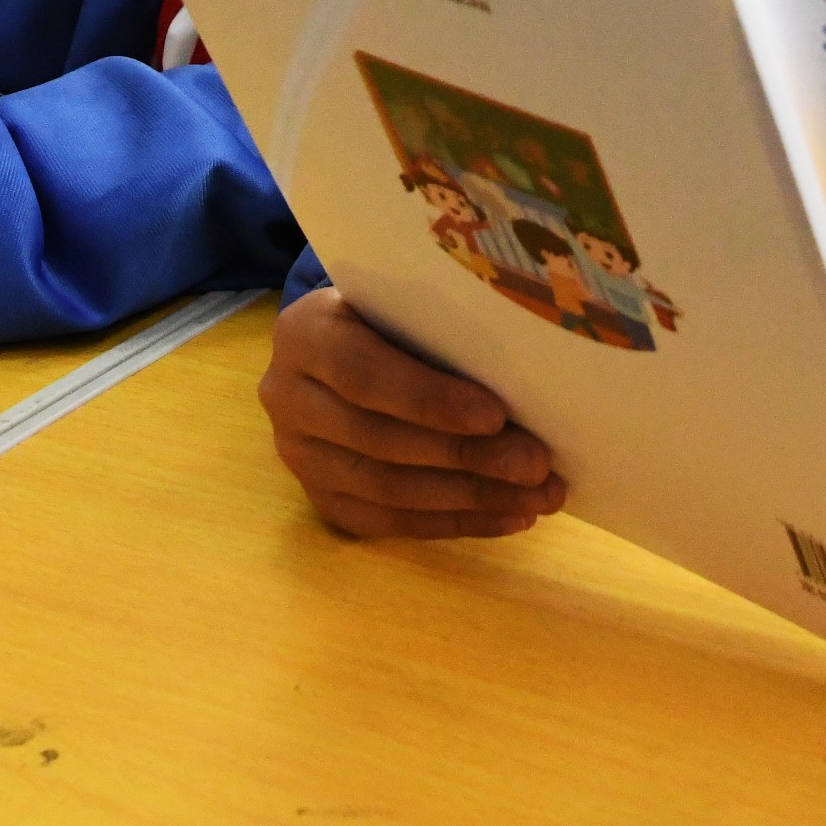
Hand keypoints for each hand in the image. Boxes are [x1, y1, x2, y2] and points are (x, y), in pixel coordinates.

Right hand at [260, 286, 565, 538]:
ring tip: (538, 496)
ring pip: (389, 490)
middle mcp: (287, 397)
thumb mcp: (403, 302)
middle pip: (381, 439)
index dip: (429, 399)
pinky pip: (392, 523)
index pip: (363, 373)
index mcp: (304, 332)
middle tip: (537, 465)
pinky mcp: (323, 499)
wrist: (341, 346)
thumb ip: (440, 328)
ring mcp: (300, 456)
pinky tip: (510, 516)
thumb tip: (527, 376)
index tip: (496, 415)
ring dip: (473, 498)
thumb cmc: (389, 315)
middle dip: (468, 457)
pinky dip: (457, 523)